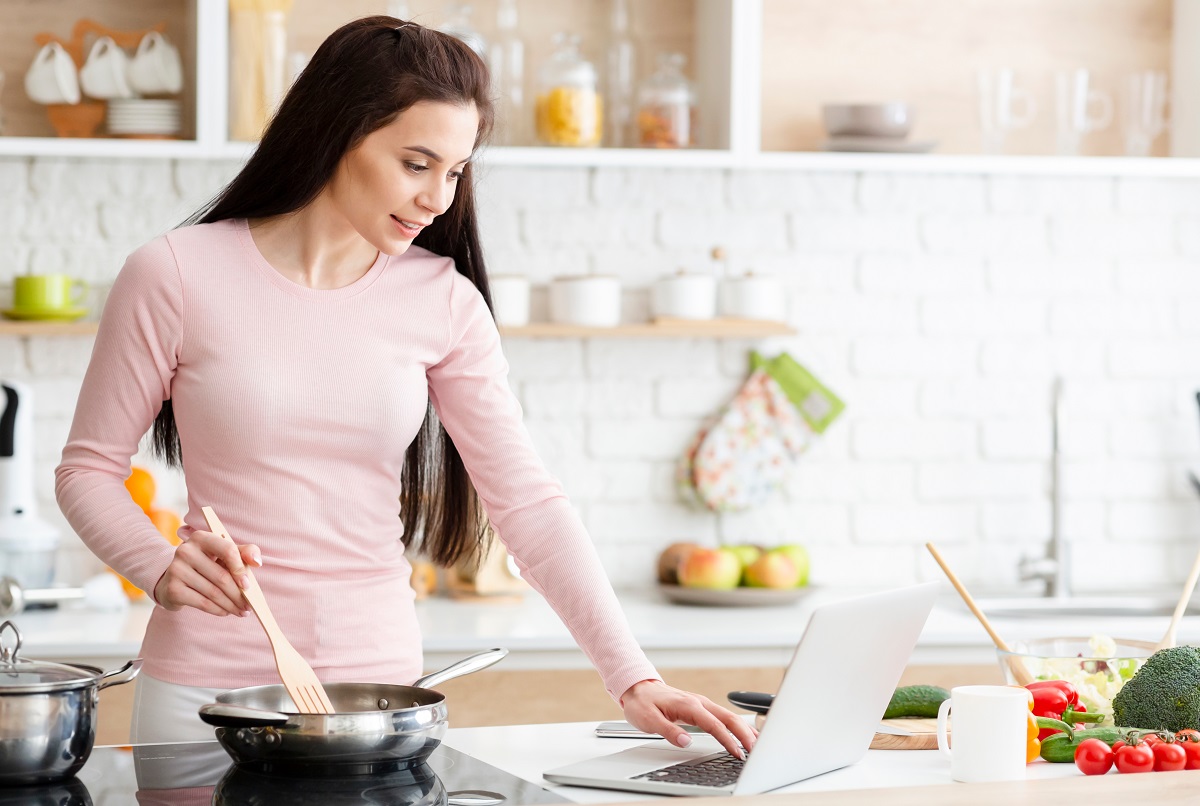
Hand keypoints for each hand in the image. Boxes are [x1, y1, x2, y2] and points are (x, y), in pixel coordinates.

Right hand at [153, 529, 261, 616]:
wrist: (174, 578)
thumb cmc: (207, 563)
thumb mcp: (225, 553)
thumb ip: (245, 552)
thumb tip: (257, 562)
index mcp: (201, 537)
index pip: (227, 550)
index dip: (240, 569)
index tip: (248, 585)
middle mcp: (186, 551)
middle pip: (221, 576)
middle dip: (238, 595)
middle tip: (248, 606)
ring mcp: (176, 570)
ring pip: (213, 593)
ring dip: (231, 605)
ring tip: (241, 611)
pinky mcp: (172, 589)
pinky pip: (202, 603)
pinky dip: (218, 610)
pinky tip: (225, 612)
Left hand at [619, 680, 756, 759]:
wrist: (638, 687)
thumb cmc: (642, 703)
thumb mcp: (649, 720)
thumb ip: (668, 731)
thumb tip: (686, 742)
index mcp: (689, 705)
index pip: (715, 725)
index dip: (728, 741)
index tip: (737, 754)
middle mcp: (699, 702)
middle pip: (729, 718)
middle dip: (745, 734)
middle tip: (757, 751)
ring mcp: (701, 703)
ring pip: (729, 716)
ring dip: (744, 729)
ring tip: (756, 745)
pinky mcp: (701, 706)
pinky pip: (723, 715)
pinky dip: (736, 725)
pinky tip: (743, 733)